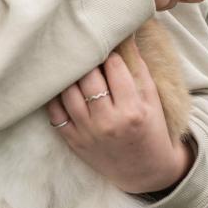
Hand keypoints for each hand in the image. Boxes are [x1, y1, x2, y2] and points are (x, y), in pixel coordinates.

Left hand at [46, 39, 192, 194]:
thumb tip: (126, 35)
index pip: (114, 67)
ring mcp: (89, 133)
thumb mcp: (152, 101)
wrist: (146, 173)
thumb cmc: (151, 130)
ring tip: (73, 64)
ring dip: (69, 75)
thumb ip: (138, 68)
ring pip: (68, 92)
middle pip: (88, 77)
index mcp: (132, 110)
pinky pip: (56, 113)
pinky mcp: (74, 142)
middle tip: (86, 49)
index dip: (110, 53)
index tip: (107, 46)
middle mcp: (109, 122)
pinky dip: (56, 96)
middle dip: (87, 59)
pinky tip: (61, 85)